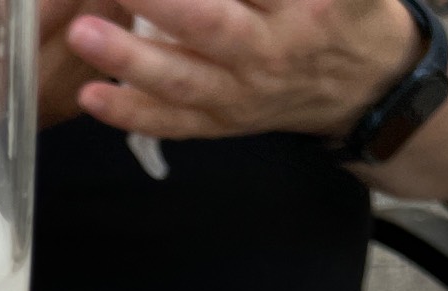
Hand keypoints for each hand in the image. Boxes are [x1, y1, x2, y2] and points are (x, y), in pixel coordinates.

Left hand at [64, 0, 422, 141]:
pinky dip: (131, 112)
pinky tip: (90, 95)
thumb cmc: (346, 9)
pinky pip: (175, 121)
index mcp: (302, 6)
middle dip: (159, 4)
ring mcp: (244, 93)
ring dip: (129, 59)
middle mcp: (270, 50)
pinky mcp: (224, 121)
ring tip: (83, 33)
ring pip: (183, 79)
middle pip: (209, 25)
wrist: (363, 83)